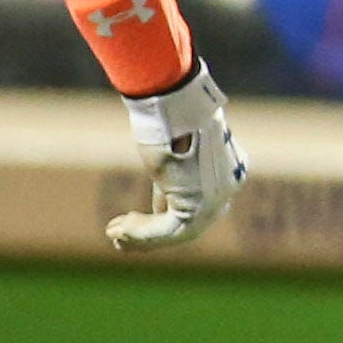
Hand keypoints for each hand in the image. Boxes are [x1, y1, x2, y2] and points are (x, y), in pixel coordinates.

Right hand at [108, 61, 247, 250]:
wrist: (173, 105)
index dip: (163, 214)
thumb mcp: (170, 153)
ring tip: (114, 234)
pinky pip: (168, 230)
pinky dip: (141, 234)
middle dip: (152, 233)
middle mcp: (228, 186)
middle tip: (120, 236)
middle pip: (191, 223)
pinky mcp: (199, 203)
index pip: (198, 203)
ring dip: (142, 236)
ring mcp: (217, 197)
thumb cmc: (167, 120)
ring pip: (179, 232)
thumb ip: (171, 180)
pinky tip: (119, 231)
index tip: (134, 218)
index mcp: (227, 171)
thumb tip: (159, 206)